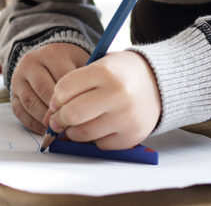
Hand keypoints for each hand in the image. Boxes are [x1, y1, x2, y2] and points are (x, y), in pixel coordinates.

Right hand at [10, 42, 88, 134]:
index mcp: (51, 53)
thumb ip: (84, 79)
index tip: (82, 111)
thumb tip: (87, 106)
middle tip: (69, 123)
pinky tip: (44, 130)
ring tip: (57, 128)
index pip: (62, 78)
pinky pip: (19, 110)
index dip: (72, 97)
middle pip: (43, 90)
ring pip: (30, 102)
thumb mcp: (80, 62)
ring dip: (43, 118)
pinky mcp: (12, 92)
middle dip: (57, 110)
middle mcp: (31, 63)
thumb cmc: (69, 63)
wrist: (48, 57)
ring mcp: (19, 78)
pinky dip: (31, 123)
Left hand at [43, 51, 161, 149]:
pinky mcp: (131, 136)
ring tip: (82, 121)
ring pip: (82, 133)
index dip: (56, 97)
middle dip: (60, 118)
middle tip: (61, 116)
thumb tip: (51, 116)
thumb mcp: (100, 66)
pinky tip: (103, 125)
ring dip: (75, 130)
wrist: (159, 84)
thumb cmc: (123, 74)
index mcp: (106, 72)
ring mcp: (126, 118)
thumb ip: (75, 86)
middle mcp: (117, 95)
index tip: (59, 100)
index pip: (63, 90)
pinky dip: (96, 137)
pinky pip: (99, 144)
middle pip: (71, 114)